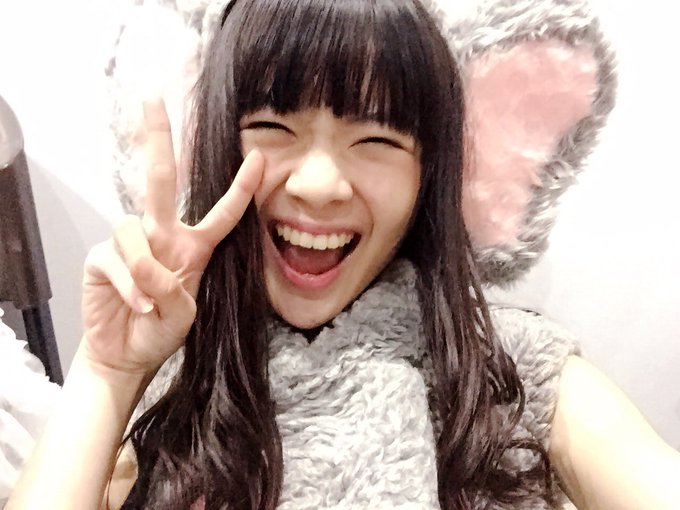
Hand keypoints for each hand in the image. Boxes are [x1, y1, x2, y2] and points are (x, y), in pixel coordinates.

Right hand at [81, 99, 263, 375]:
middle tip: (153, 98)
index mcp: (194, 247)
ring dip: (144, 267)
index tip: (259, 157)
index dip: (241, 188)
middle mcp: (162, 236)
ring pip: (133, 229)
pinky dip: (129, 285)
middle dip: (158, 139)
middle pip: (161, 180)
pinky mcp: (101, 259)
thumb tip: (146, 264)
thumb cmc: (161, 330)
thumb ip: (174, 289)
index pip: (222, 213)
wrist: (128, 355)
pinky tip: (136, 305)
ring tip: (150, 302)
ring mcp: (130, 244)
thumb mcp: (185, 313)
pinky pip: (115, 259)